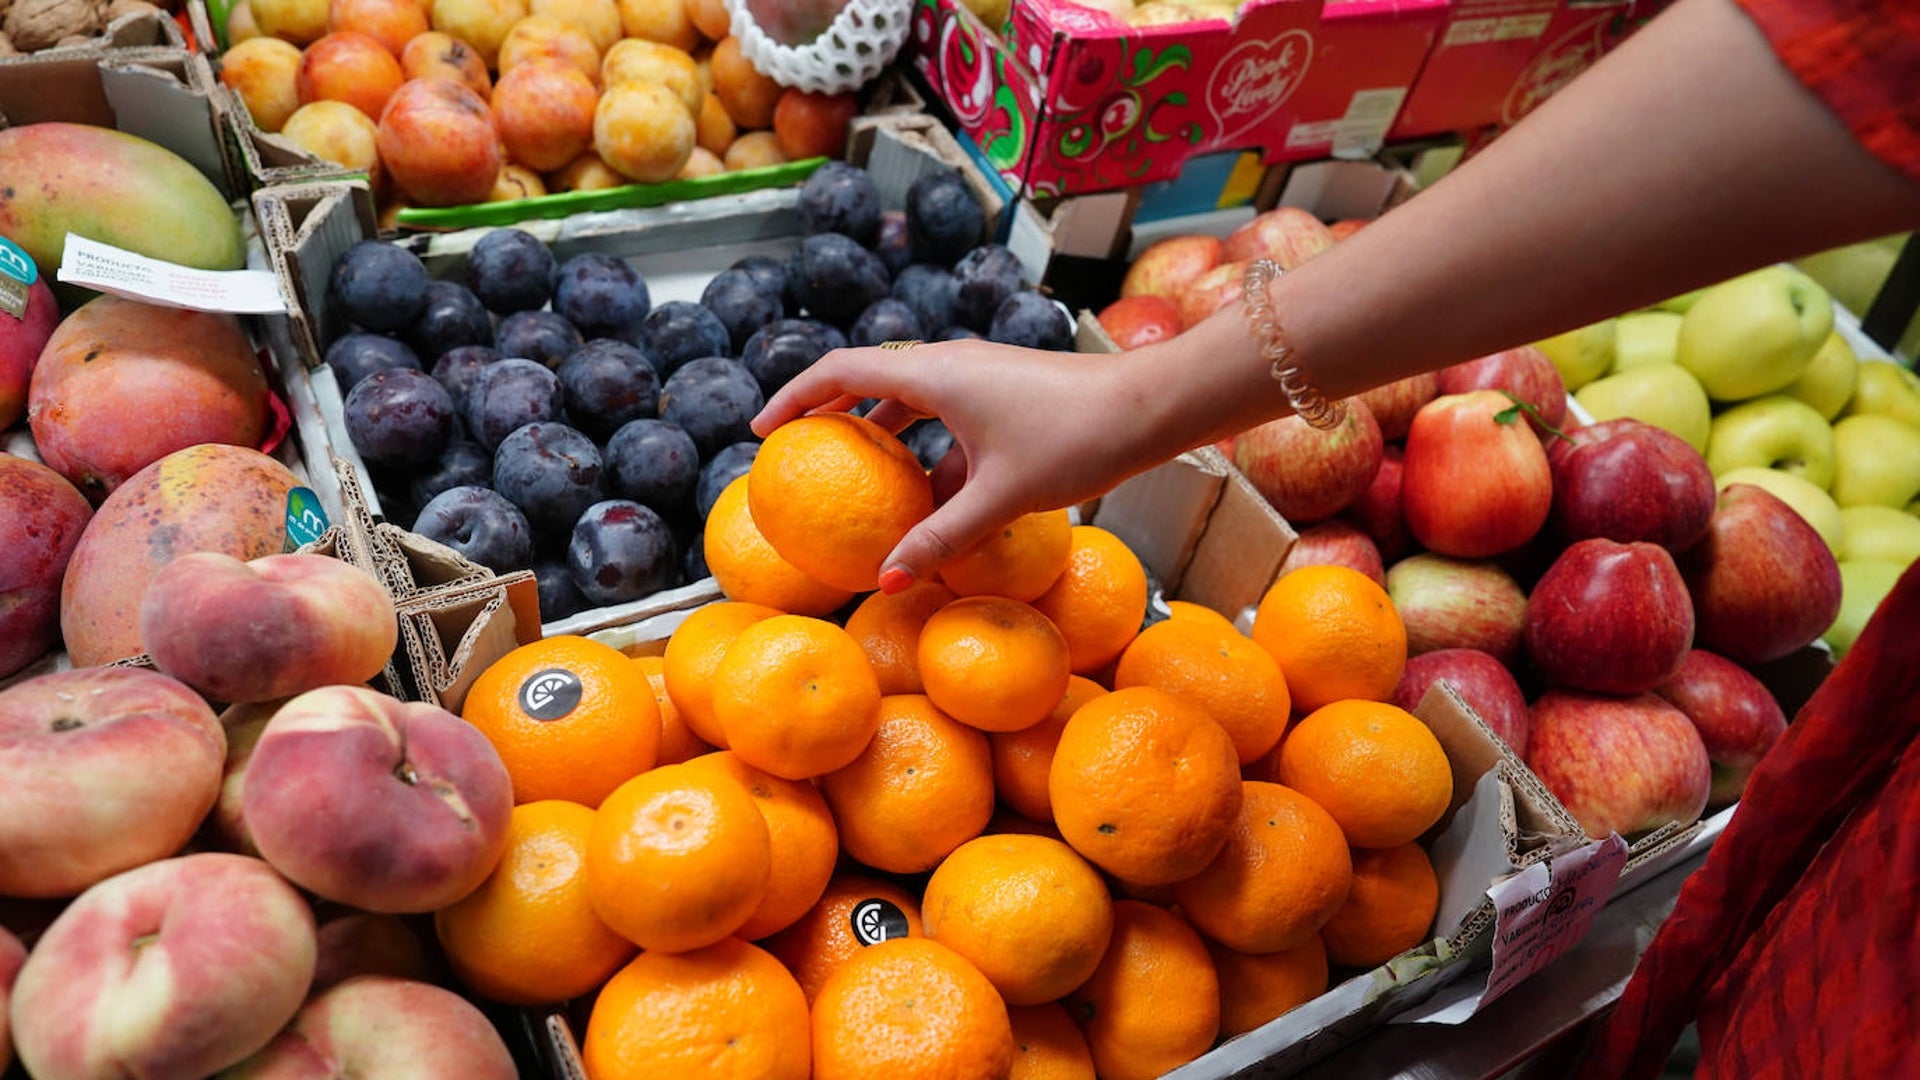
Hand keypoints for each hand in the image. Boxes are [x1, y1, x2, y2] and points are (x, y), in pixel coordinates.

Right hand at [752, 338, 1170, 589]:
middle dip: (831, 416)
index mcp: (935, 373)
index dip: (795, 398)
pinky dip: (926, 452)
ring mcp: (979, 378)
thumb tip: (888, 583)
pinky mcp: (1004, 395)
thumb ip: (941, 538)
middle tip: (800, 456)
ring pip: (911, 401)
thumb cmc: (1076, 440)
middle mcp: (951, 364)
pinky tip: (931, 501)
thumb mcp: (1000, 497)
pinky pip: (946, 418)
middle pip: (870, 381)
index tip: (763, 431)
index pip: (841, 372)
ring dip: (882, 438)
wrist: (1150, 407)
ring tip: (860, 487)